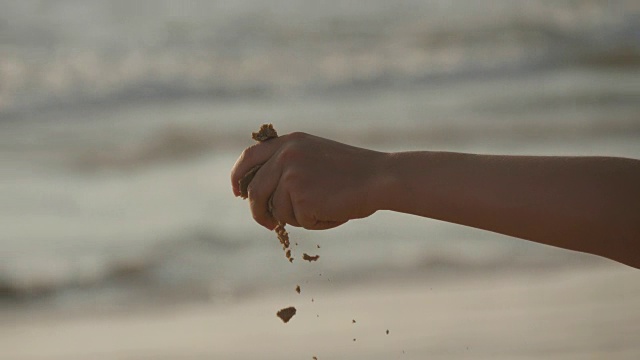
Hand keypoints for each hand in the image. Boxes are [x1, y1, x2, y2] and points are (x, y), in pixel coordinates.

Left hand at [231, 132, 387, 229]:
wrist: (379, 178)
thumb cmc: (353, 172)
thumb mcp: (315, 156)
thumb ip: (289, 166)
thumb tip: (261, 194)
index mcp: (289, 142)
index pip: (249, 157)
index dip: (239, 177)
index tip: (239, 193)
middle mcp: (285, 155)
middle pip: (254, 190)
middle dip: (258, 211)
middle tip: (268, 224)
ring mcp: (291, 176)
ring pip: (277, 210)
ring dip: (297, 217)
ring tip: (326, 206)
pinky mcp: (300, 197)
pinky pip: (297, 220)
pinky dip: (314, 222)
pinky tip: (333, 209)